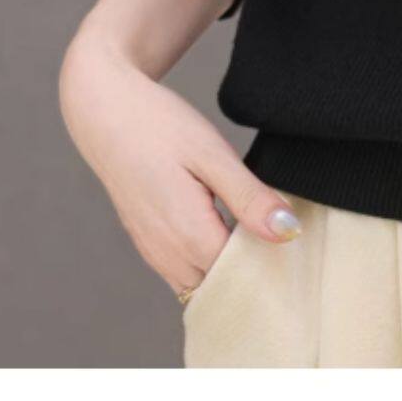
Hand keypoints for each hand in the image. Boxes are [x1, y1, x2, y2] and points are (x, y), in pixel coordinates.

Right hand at [58, 19, 302, 297]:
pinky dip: (207, 263)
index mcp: (190, 237)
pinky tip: (226, 231)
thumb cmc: (160, 127)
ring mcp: (154, 252)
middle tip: (282, 241)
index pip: (245, 278)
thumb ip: (250, 198)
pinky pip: (184, 272)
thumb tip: (288, 232)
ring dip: (228, 270)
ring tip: (256, 234)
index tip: (295, 245)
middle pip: (223, 288)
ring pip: (201, 284)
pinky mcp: (148, 243)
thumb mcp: (213, 155)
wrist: (105, 113)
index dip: (274, 265)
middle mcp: (169, 255)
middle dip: (252, 274)